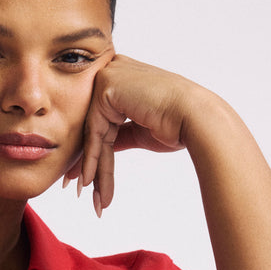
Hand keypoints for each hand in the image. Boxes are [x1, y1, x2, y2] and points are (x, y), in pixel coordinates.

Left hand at [64, 54, 196, 215]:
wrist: (195, 117)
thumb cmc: (177, 124)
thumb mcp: (139, 131)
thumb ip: (117, 135)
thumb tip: (98, 152)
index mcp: (123, 77)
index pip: (101, 121)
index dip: (94, 153)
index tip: (87, 180)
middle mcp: (113, 71)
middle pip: (94, 127)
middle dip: (87, 163)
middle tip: (76, 189)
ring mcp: (108, 76)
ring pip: (94, 133)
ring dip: (92, 170)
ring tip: (94, 198)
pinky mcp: (106, 87)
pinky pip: (95, 132)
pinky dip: (93, 160)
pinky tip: (90, 183)